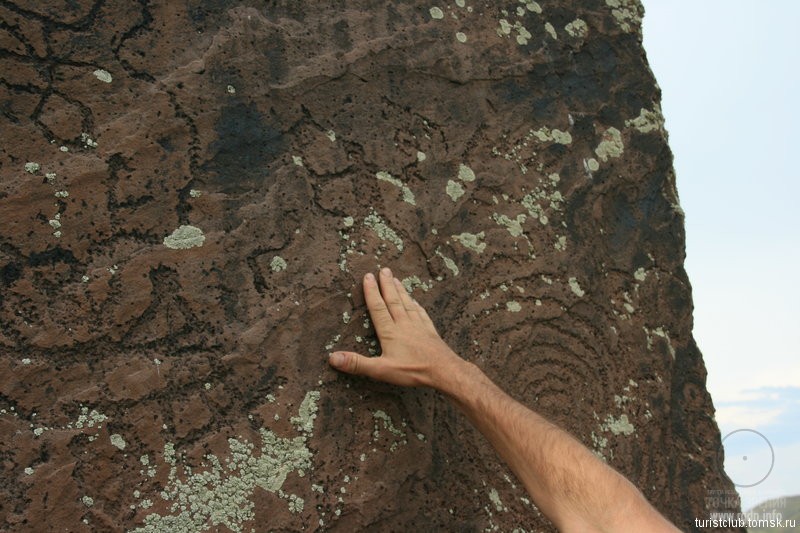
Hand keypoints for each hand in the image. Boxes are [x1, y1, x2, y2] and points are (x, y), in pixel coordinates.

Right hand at [328, 267, 463, 388]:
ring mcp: (419, 326)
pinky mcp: (430, 331)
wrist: (444, 370)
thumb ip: (357, 363)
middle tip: (383, 269)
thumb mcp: (381, 370)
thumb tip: (332, 357)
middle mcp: (404, 324)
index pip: (378, 308)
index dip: (371, 292)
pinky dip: (416, 305)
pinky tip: (415, 302)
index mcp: (390, 332)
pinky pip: (421, 314)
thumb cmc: (413, 370)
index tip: (367, 276)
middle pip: (393, 300)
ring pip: (407, 304)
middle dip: (387, 285)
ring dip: (401, 291)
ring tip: (396, 279)